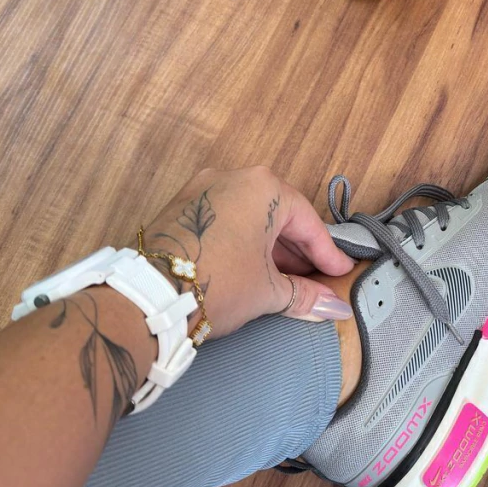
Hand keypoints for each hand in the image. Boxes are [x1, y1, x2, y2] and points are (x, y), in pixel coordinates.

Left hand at [139, 166, 353, 337]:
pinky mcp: (181, 206)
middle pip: (279, 215)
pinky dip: (243, 241)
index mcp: (263, 187)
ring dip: (270, 248)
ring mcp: (203, 189)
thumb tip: (335, 308)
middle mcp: (233, 177)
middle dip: (298, 251)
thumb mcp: (268, 291)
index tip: (340, 272)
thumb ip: (305, 295)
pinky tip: (252, 268)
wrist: (147, 298)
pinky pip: (225, 219)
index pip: (307, 223)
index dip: (327, 254)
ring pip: (250, 216)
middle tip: (315, 279)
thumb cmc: (214, 284)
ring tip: (284, 280)